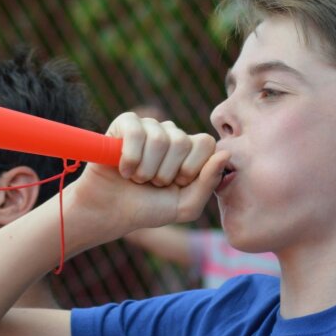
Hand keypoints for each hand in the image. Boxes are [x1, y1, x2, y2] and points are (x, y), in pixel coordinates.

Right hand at [65, 112, 226, 240]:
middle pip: (182, 142)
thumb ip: (208, 183)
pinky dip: (129, 158)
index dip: (192, 168)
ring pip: (159, 138)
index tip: (177, 184)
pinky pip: (136, 132)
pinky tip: (123, 169)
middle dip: (166, 173)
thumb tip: (226, 153)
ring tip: (137, 178)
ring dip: (146, 169)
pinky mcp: (125, 123)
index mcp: (191, 151)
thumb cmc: (148, 209)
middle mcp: (172, 135)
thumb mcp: (185, 206)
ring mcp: (149, 127)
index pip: (206, 143)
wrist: (110, 212)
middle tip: (153, 183)